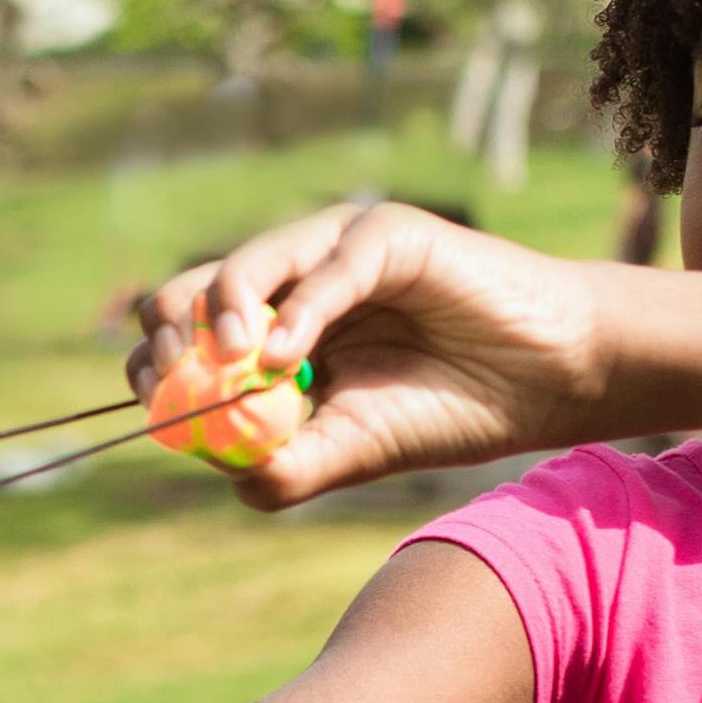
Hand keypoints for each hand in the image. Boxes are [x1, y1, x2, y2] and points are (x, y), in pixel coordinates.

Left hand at [131, 201, 618, 506]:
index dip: (159, 368)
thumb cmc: (449, 409)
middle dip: (170, 338)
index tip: (157, 408)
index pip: (185, 338)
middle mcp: (290, 286)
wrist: (544, 382)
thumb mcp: (354, 451)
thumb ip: (286, 464)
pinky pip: (326, 265)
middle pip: (191, 292)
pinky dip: (297, 312)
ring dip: (220, 317)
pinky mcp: (384, 234)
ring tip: (233, 364)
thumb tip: (218, 468)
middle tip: (176, 382)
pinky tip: (285, 358)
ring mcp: (332, 253)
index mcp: (272, 334)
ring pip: (242, 269)